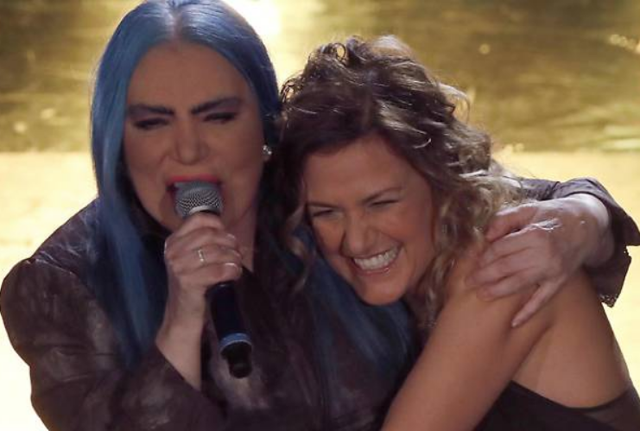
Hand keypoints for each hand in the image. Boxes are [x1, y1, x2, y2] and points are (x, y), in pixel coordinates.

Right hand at [156, 212, 242, 388]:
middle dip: (229, 242)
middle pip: (210, 235)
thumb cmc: (192, 284)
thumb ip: (207, 244)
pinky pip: (218, 271)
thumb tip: (234, 238)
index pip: (197, 219)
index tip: (226, 235)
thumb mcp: (192, 260)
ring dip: (233, 258)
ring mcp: (179, 267)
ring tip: (237, 264)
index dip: (217, 224)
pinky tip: (234, 274)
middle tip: (237, 252)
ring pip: (216, 253)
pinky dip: (232, 271)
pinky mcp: (188, 282)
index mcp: (173, 242)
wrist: (181, 315)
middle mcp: (173, 252)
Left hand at [467, 194, 611, 326]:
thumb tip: (486, 235)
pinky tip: (514, 323)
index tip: (472, 261)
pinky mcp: (559, 282)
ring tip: (481, 295)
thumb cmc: (551, 215)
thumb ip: (505, 219)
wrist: (587, 225)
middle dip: (484, 276)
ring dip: (498, 291)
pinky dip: (528, 312)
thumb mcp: (528, 209)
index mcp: (535, 234)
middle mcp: (544, 254)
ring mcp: (553, 271)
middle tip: (468, 281)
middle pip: (506, 268)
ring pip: (519, 285)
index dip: (484, 256)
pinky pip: (542, 300)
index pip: (501, 249)